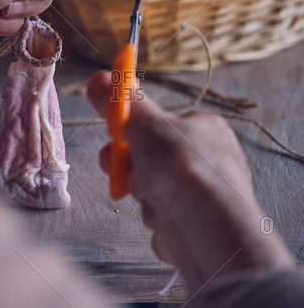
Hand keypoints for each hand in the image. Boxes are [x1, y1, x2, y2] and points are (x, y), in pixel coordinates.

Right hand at [87, 71, 292, 290]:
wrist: (208, 229)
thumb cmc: (182, 166)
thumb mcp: (145, 125)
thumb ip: (121, 105)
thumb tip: (99, 78)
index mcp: (204, 128)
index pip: (161, 123)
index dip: (133, 130)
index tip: (114, 134)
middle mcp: (208, 158)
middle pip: (151, 158)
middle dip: (131, 168)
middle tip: (121, 171)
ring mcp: (203, 194)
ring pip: (153, 188)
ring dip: (144, 193)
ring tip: (153, 197)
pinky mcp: (197, 225)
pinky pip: (164, 216)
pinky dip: (160, 219)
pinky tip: (167, 221)